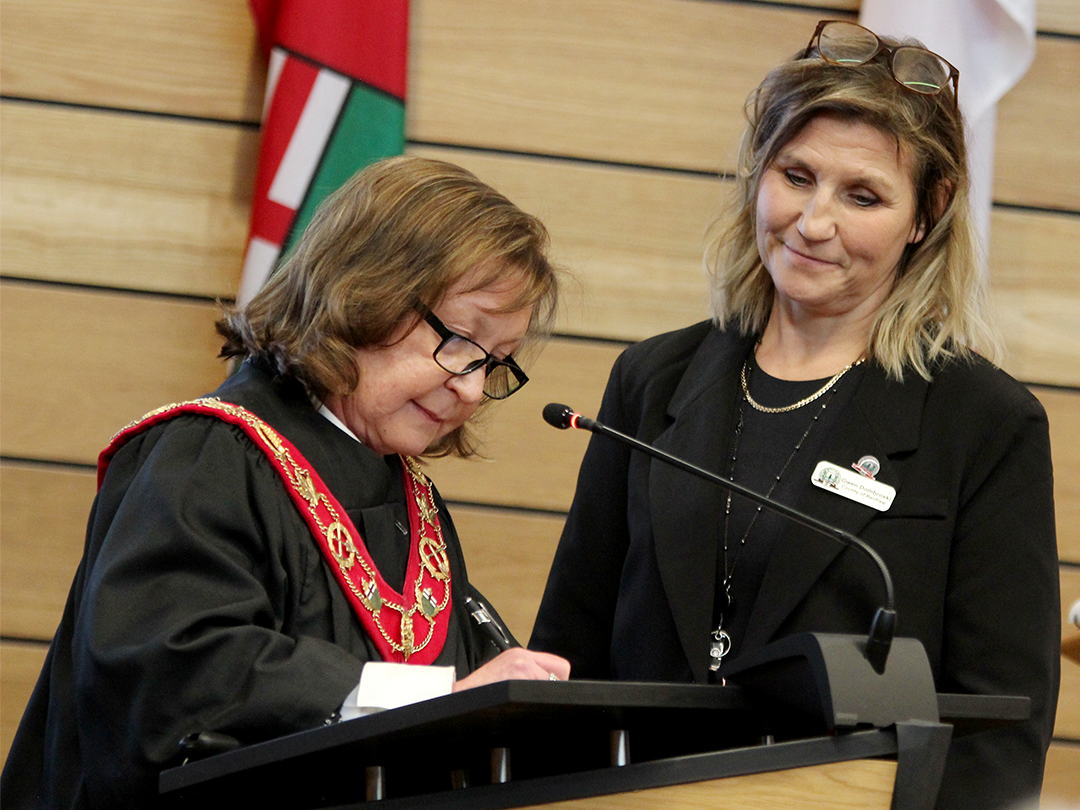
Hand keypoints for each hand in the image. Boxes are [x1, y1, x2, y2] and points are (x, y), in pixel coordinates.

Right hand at [452, 648, 570, 691]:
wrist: (458, 698)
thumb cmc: (479, 692)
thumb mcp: (503, 674)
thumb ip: (525, 674)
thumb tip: (546, 686)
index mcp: (519, 654)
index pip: (558, 664)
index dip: (555, 680)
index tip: (546, 690)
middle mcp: (522, 656)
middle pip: (561, 672)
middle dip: (553, 687)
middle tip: (536, 698)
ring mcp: (522, 666)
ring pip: (552, 683)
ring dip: (541, 696)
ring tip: (522, 702)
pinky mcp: (519, 677)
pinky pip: (543, 691)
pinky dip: (535, 702)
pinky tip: (519, 705)